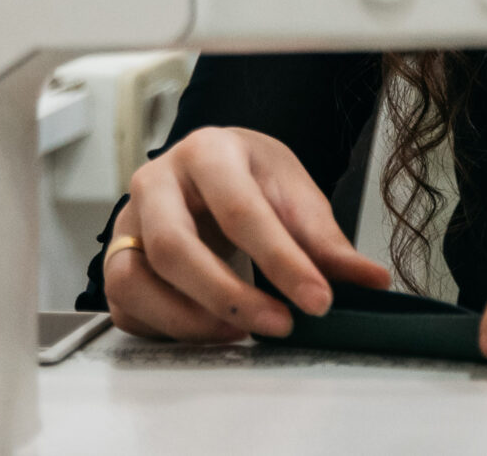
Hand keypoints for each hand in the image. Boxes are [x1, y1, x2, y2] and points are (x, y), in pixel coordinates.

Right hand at [102, 126, 390, 342]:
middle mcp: (157, 182)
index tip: (318, 300)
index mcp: (208, 152)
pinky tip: (210, 331)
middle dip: (230, 297)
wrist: (210, 168)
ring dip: (192, 320)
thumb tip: (371, 279)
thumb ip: (324, 238)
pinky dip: (168, 329)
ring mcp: (128, 222)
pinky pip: (128, 307)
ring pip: (137, 281)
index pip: (240, 210)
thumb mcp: (292, 191)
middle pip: (175, 247)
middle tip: (279, 325)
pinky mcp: (115, 261)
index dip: (281, 261)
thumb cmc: (249, 177)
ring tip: (242, 334)